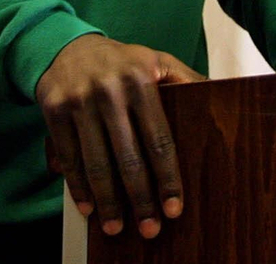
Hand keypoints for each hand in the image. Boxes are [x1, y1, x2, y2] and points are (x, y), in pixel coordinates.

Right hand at [36, 34, 204, 238]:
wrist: (66, 46)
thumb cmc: (121, 62)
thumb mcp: (157, 61)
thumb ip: (186, 80)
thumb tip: (222, 99)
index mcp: (140, 78)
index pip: (159, 138)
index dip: (167, 178)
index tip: (173, 208)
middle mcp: (109, 89)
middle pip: (128, 157)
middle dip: (140, 198)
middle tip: (150, 228)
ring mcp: (79, 100)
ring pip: (96, 162)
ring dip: (108, 201)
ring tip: (116, 227)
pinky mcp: (53, 110)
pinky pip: (68, 157)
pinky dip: (78, 187)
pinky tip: (89, 207)